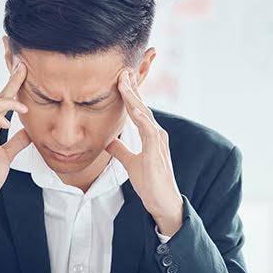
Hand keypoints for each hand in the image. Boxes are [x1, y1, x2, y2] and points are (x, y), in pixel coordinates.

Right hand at [0, 61, 31, 226]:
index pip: (3, 102)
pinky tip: (8, 124)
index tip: (23, 73)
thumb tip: (29, 130)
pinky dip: (1, 117)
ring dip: (8, 101)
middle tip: (22, 67)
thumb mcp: (8, 155)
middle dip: (11, 81)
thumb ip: (16, 141)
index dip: (13, 87)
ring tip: (25, 108)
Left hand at [105, 70, 183, 236]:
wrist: (163, 203)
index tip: (120, 78)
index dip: (129, 94)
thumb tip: (109, 140)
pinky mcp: (156, 151)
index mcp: (150, 135)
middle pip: (142, 106)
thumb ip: (121, 151)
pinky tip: (133, 108)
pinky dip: (140, 117)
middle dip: (132, 88)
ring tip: (124, 82)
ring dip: (134, 97)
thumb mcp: (131, 163)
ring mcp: (158, 141)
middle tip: (123, 70)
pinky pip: (148, 130)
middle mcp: (156, 134)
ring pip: (144, 114)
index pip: (138, 110)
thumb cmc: (150, 184)